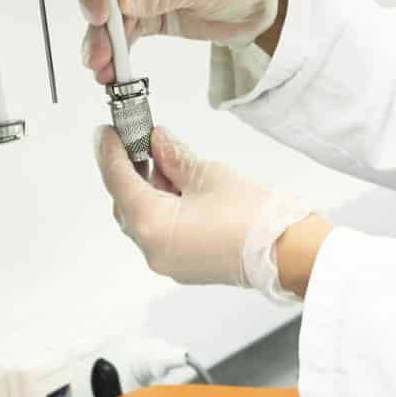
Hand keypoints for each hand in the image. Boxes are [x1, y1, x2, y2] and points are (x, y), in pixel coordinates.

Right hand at [77, 0, 281, 85]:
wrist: (260, 3)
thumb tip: (122, 0)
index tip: (101, 12)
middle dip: (96, 22)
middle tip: (100, 49)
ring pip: (108, 19)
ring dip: (102, 44)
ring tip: (104, 67)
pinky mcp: (148, 20)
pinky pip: (123, 37)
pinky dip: (116, 54)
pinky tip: (111, 70)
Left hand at [93, 126, 309, 300]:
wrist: (288, 253)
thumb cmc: (254, 219)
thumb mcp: (208, 175)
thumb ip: (174, 156)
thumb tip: (157, 140)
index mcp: (153, 226)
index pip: (119, 182)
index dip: (110, 152)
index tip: (108, 132)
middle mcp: (154, 250)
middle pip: (127, 204)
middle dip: (130, 171)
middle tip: (136, 141)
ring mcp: (169, 261)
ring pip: (144, 219)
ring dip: (149, 189)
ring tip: (165, 160)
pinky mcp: (185, 264)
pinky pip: (161, 232)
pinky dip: (163, 208)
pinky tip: (178, 185)